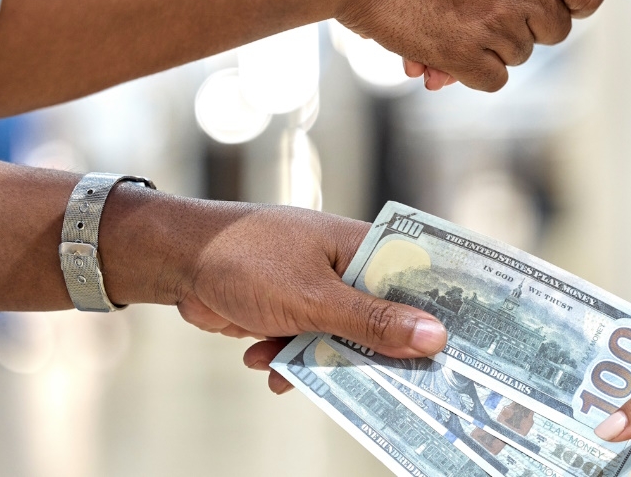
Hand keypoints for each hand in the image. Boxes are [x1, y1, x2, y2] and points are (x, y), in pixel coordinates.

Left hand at [103, 188, 447, 369]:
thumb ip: (371, 322)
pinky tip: (261, 359)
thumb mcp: (314, 299)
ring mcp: (316, 289)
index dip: (435, 311)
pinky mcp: (289, 310)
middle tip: (381, 382)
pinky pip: (305, 344)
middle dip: (371, 350)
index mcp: (360, 247)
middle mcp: (344, 266)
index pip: (415, 278)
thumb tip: (434, 337)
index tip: (453, 348)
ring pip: (341, 338)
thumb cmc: (247, 260)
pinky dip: (286, 358)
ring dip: (316, 359)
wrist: (176, 261)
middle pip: (381, 317)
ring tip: (289, 366)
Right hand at [334, 0, 605, 92]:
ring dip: (494, 45)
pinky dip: (473, 71)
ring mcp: (494, 23)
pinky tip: (448, 52)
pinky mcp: (463, 56)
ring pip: (518, 54)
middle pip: (553, 28)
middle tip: (489, 9)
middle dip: (528, 24)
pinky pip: (491, 78)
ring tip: (456, 21)